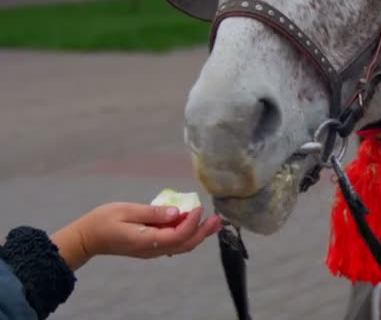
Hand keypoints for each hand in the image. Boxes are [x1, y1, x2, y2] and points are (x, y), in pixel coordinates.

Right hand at [51, 202, 222, 269]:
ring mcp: (152, 250)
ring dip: (197, 233)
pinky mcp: (150, 247)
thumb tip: (178, 212)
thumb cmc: (103, 221)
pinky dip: (185, 233)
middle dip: (203, 232)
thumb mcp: (127, 211)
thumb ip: (153, 212)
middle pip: (185, 244)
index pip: (178, 234)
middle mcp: (153, 249)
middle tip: (218, 219)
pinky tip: (191, 222)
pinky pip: (173, 243)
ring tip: (212, 222)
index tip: (198, 206)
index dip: (192, 221)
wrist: (87, 238)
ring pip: (181, 245)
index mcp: (148, 241)